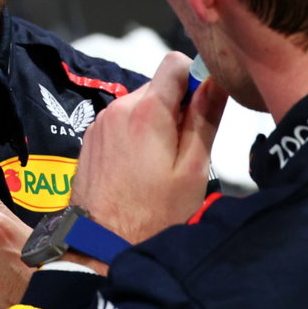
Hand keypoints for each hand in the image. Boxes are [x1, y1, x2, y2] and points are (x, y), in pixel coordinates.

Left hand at [71, 51, 227, 243]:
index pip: (176, 63)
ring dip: (157, 124)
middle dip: (178, 108)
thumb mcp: (192, 169)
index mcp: (148, 111)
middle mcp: (119, 108)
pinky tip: (140, 168)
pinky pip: (121, 122)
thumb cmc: (152, 215)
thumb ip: (205, 120)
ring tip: (162, 164)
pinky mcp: (91, 139)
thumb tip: (216, 81)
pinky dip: (136, 135)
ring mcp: (101, 123)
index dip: (196, 78)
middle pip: (159, 86)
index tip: (204, 108)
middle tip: (186, 149)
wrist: (102, 245)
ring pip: (140, 105)